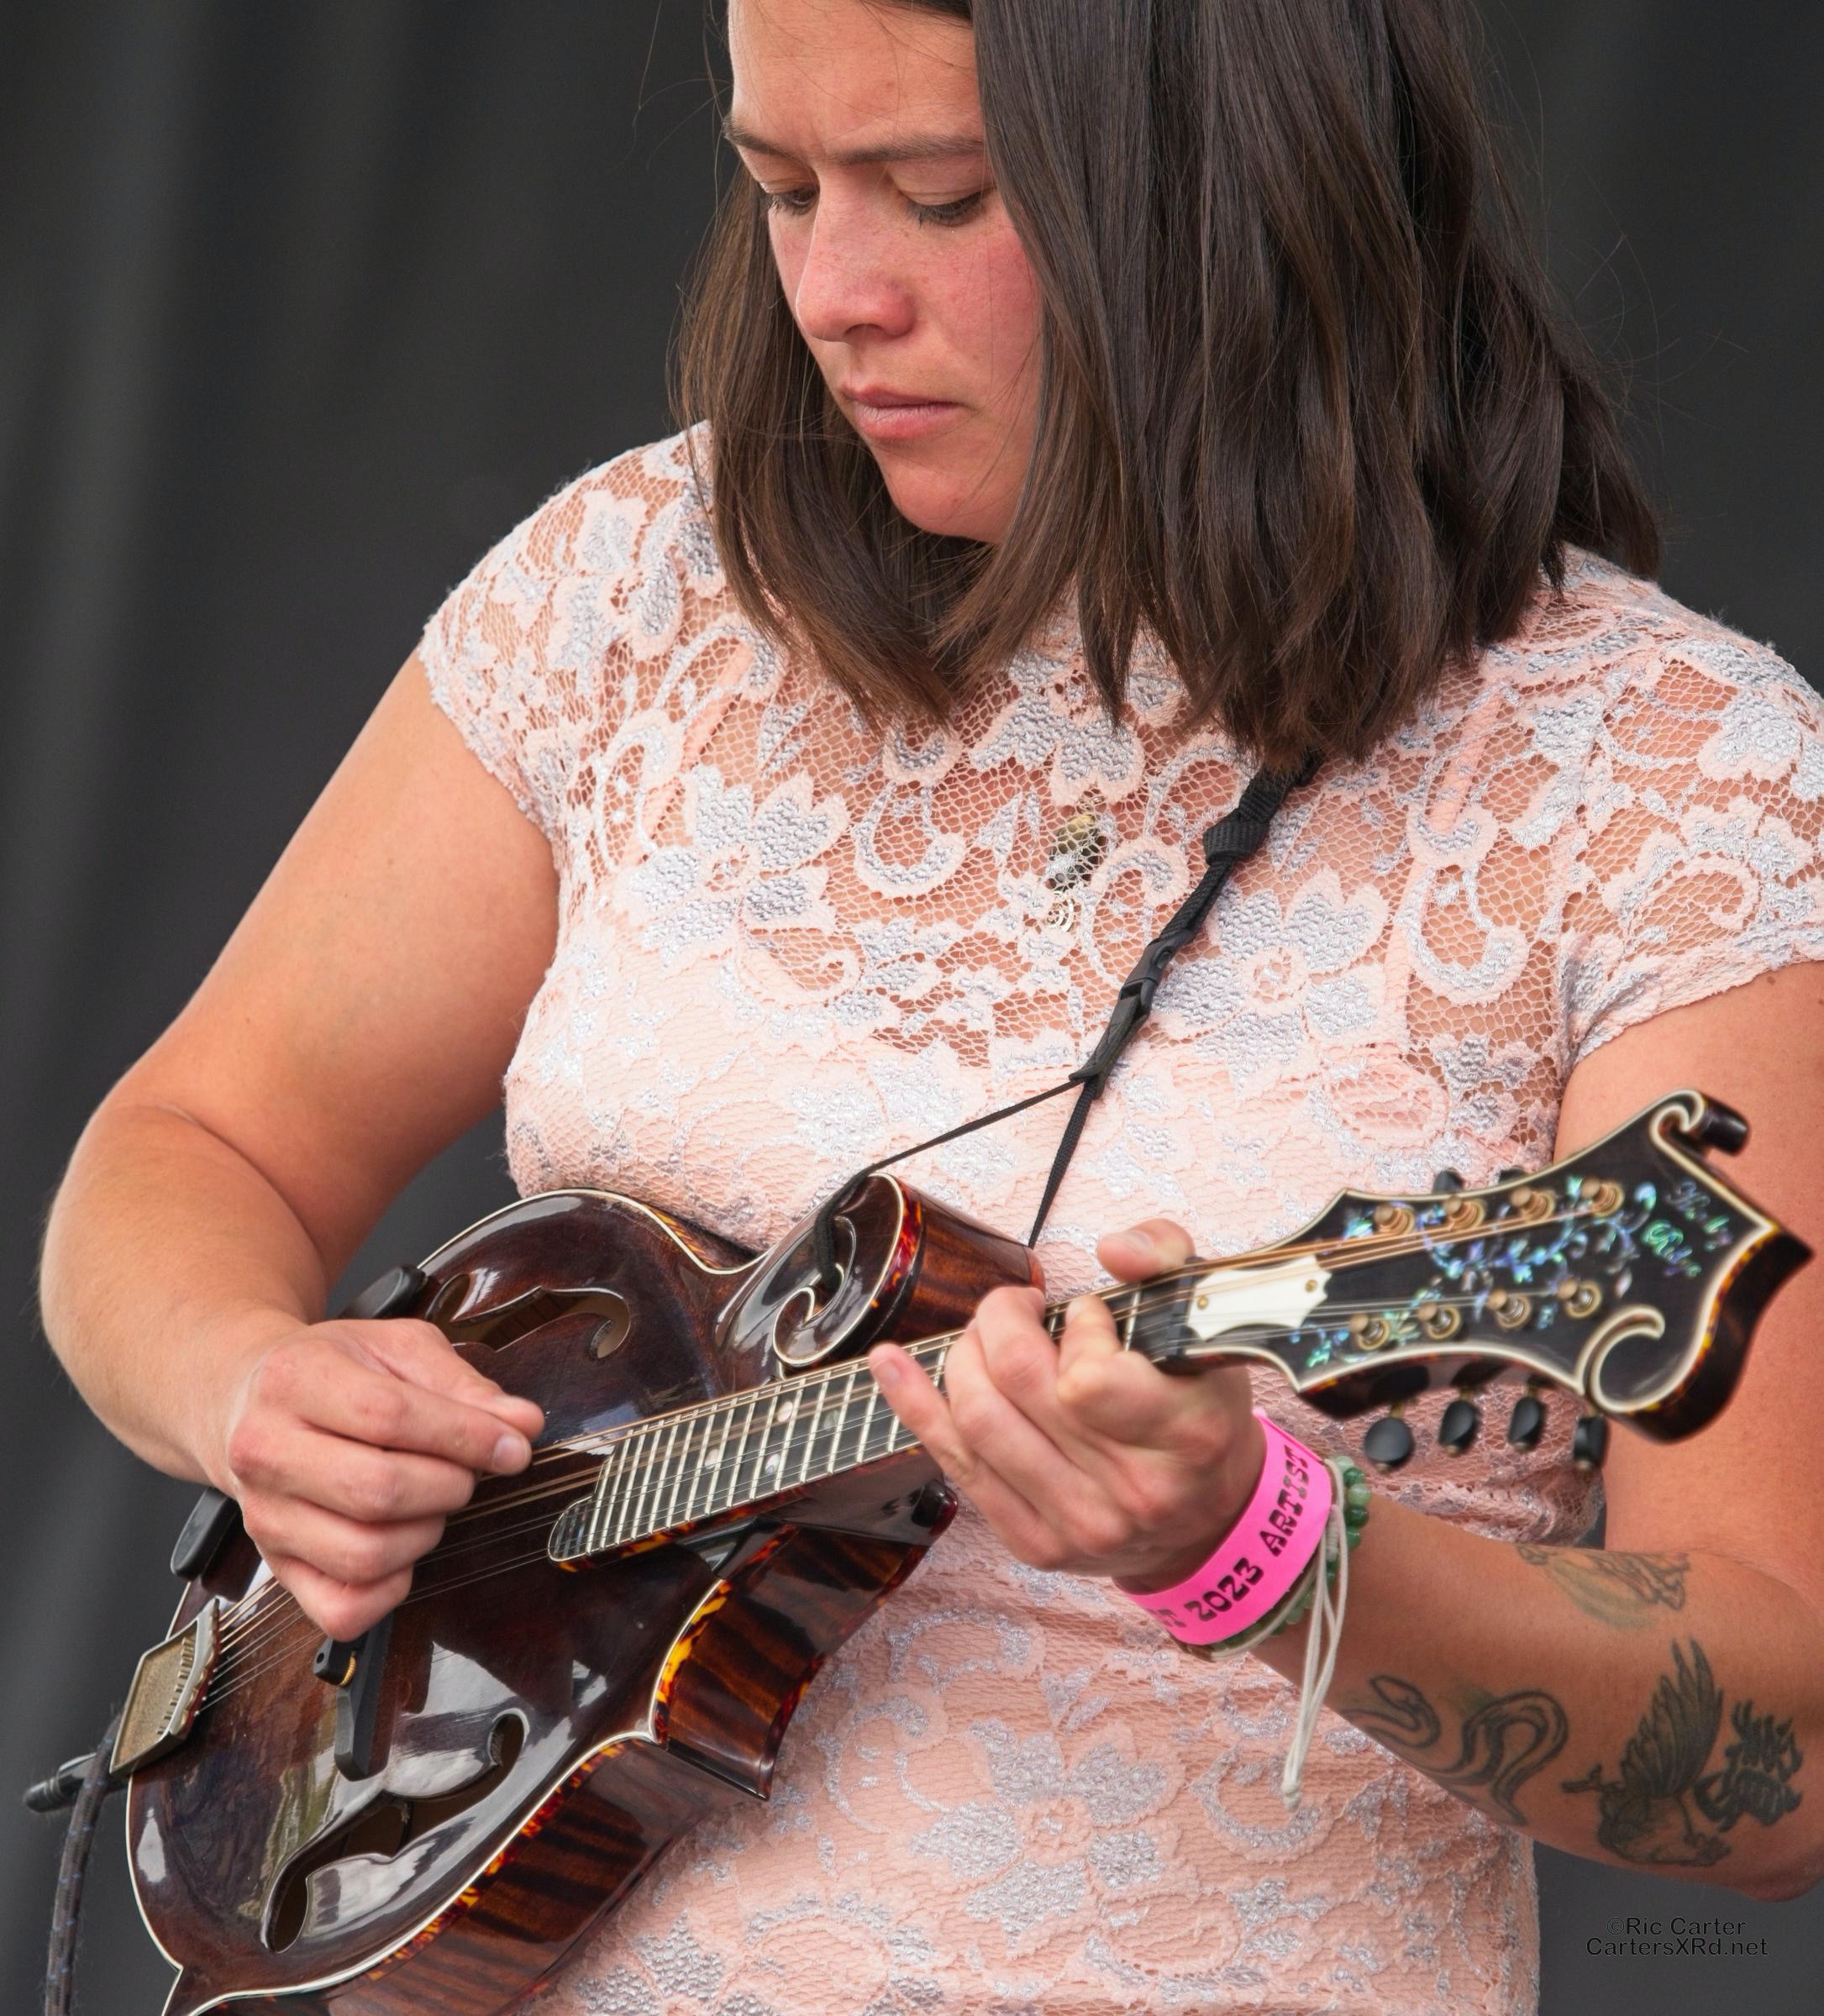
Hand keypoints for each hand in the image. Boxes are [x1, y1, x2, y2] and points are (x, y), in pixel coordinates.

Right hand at [207, 1315, 545, 1639]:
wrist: (249, 1401)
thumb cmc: (334, 1372)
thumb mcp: (396, 1349)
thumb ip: (463, 1384)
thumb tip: (522, 1425)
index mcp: (294, 1380)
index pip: (389, 1416)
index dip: (465, 1436)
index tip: (513, 1446)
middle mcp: (265, 1451)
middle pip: (378, 1491)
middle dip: (449, 1485)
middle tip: (465, 1472)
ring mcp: (264, 1518)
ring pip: (364, 1555)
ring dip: (426, 1534)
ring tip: (432, 1501)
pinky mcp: (275, 1568)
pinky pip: (342, 1610)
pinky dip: (391, 1589)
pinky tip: (403, 1547)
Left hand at [868, 1218, 1263, 1591]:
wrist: (1208, 1519)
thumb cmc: (1200, 1407)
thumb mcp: (1208, 1322)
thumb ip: (1168, 1259)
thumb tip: (1113, 1247)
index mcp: (1189, 1435)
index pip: (1089, 1378)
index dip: (1078, 1328)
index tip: (1090, 1316)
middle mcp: (1134, 1490)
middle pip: (1018, 1385)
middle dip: (1001, 1320)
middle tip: (1017, 1308)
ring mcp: (1081, 1524)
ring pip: (978, 1419)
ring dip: (964, 1354)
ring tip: (988, 1336)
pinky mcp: (1035, 1544)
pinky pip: (956, 1464)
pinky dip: (913, 1404)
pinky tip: (888, 1362)